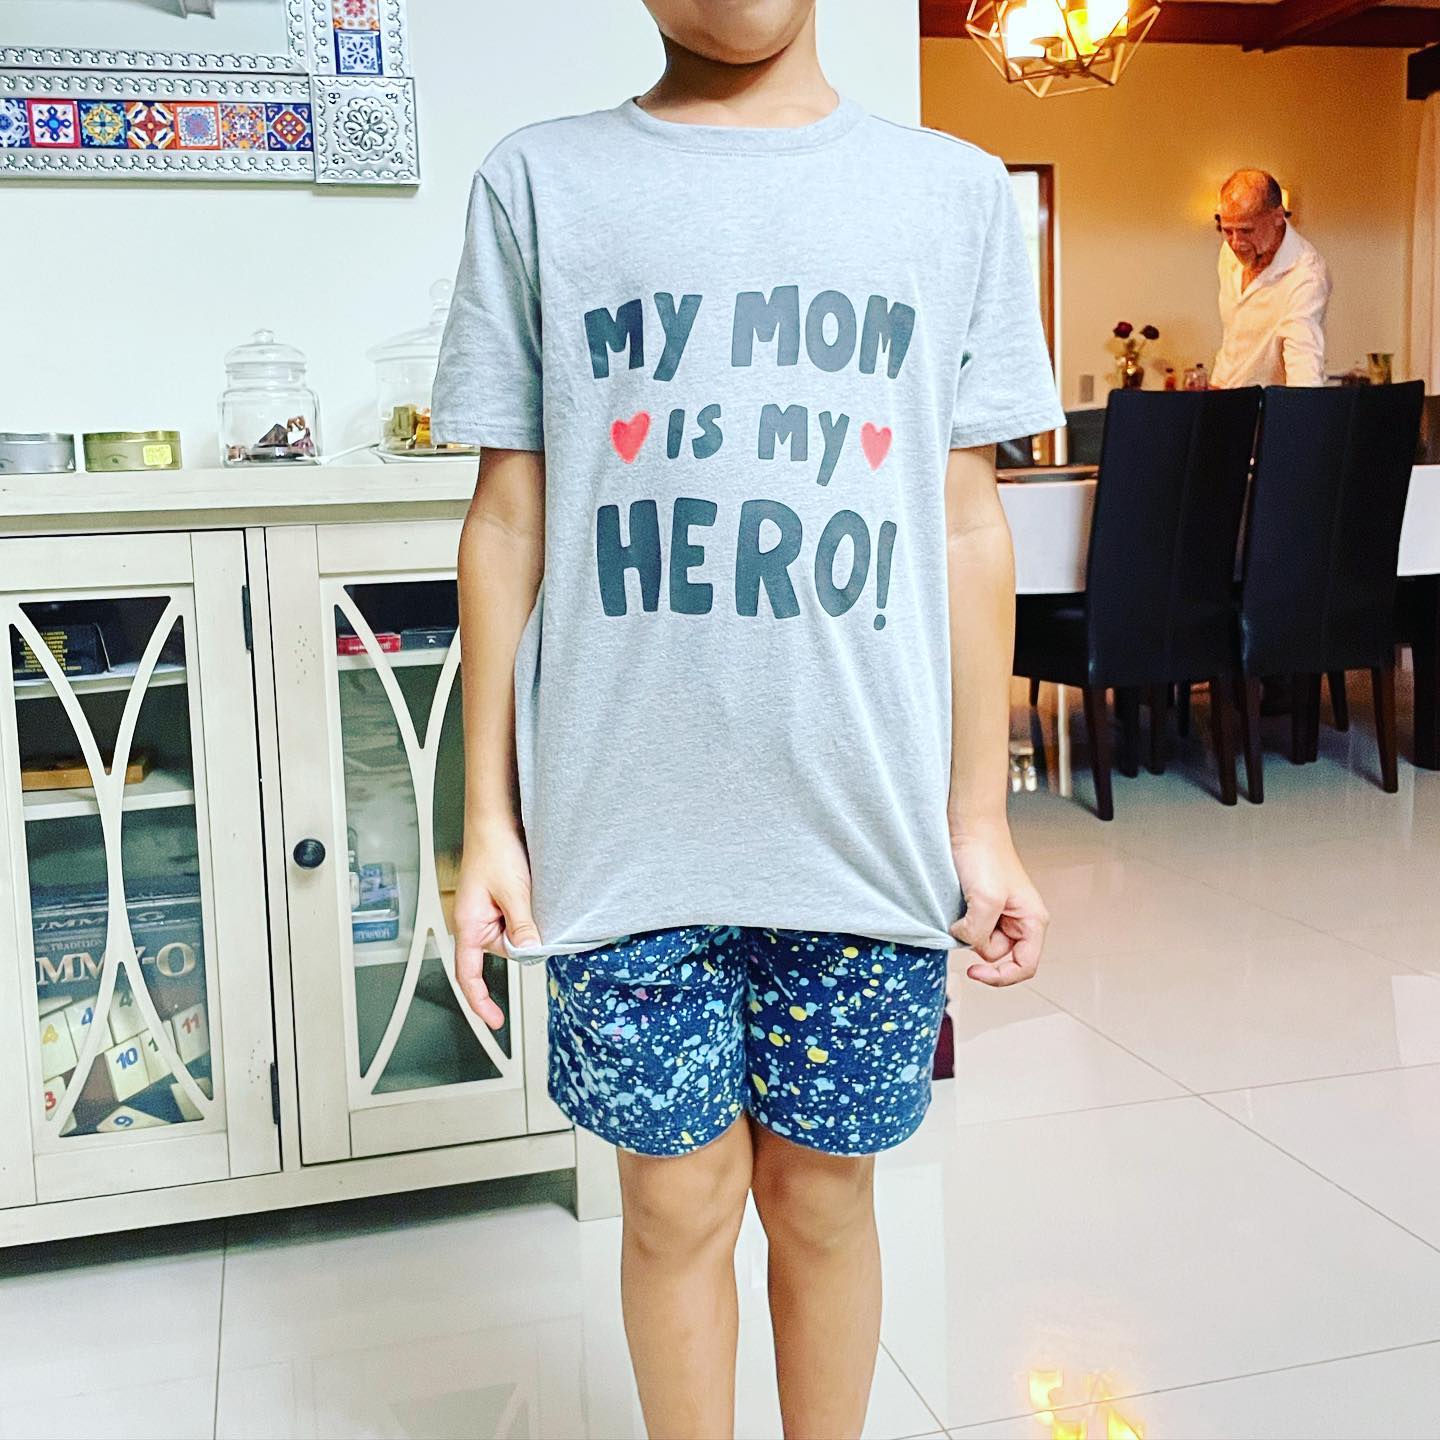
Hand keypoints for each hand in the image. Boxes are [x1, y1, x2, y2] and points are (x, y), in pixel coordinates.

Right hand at [451, 821, 540, 1028]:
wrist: (495, 820)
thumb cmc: (494, 849)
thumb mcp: (514, 892)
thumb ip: (522, 926)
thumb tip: (530, 953)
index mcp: (468, 925)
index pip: (469, 975)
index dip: (481, 1001)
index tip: (495, 1021)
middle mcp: (474, 922)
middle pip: (503, 953)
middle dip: (523, 942)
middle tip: (534, 914)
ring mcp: (485, 913)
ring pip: (513, 936)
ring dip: (527, 924)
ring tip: (528, 893)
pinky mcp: (497, 903)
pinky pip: (515, 920)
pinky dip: (527, 915)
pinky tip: (530, 894)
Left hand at [948, 828, 1048, 985]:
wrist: (969, 826)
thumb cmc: (984, 853)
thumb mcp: (985, 899)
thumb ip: (980, 932)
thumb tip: (967, 943)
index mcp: (1033, 920)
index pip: (1024, 966)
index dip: (1000, 976)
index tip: (974, 972)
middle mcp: (1020, 920)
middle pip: (999, 955)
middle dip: (979, 944)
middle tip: (970, 919)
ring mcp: (1001, 914)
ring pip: (982, 942)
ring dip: (969, 932)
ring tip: (965, 905)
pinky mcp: (982, 906)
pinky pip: (971, 928)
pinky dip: (961, 923)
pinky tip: (959, 904)